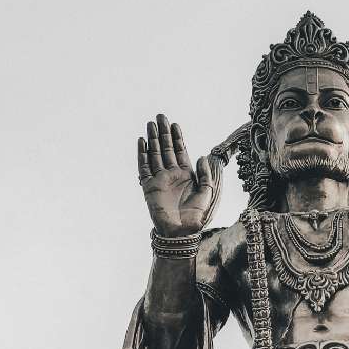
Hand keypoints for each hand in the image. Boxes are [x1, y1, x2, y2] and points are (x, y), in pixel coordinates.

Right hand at [137, 114, 216, 236]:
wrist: (180, 232)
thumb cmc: (195, 217)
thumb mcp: (206, 193)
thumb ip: (205, 175)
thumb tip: (202, 156)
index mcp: (185, 176)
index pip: (180, 152)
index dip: (177, 138)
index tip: (174, 124)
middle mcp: (171, 175)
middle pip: (166, 149)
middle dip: (163, 133)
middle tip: (160, 116)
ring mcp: (159, 180)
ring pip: (154, 155)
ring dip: (153, 140)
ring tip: (150, 124)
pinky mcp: (149, 186)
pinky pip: (144, 167)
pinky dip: (142, 154)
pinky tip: (142, 142)